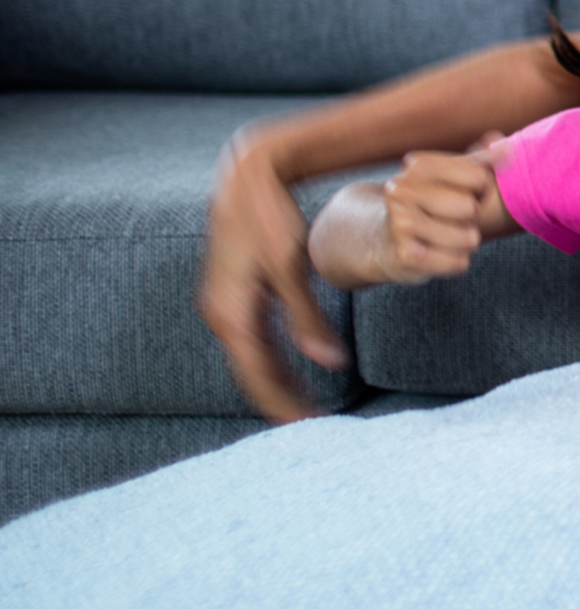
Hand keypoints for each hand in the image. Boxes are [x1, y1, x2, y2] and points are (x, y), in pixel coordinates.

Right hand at [199, 137, 346, 421]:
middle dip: (281, 400)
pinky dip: (272, 361)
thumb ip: (309, 319)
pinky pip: (252, 341)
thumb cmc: (270, 219)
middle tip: (313, 425)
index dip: (283, 403)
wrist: (246, 182)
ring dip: (277, 384)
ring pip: (251, 359)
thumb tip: (331, 363)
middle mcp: (220, 315)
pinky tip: (294, 374)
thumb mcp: (292, 269)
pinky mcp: (233, 298)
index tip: (308, 426)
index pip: (258, 375)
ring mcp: (224, 307)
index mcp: (231, 313)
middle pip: (252, 373)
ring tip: (307, 408)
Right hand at [371, 139, 505, 283]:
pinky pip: (458, 262)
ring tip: (442, 236)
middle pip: (471, 208)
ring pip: (468, 238)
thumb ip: (480, 162)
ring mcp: (400, 223)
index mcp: (417, 166)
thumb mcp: (452, 178)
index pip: (479, 177)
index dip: (481, 190)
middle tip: (449, 218)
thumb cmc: (430, 205)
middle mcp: (402, 191)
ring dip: (464, 242)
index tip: (463, 193)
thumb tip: (504, 146)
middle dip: (470, 218)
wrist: (386, 242)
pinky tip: (435, 254)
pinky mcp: (404, 256)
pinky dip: (455, 262)